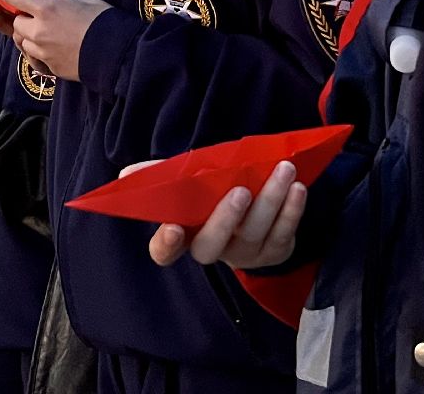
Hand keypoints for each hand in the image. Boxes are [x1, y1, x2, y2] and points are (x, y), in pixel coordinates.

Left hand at [0, 0, 109, 81]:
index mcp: (47, 8)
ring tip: (44, 31)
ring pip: (23, 42)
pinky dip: (38, 51)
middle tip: (34, 14)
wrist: (118, 55)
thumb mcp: (86, 1)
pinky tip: (52, 46)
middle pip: (16, 23)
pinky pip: (35, 57)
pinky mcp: (50, 67)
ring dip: (28, 36)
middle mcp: (39, 30)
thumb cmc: (105, 23)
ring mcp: (43, 51)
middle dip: (22, 18)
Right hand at [147, 160, 306, 268]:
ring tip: (284, 169)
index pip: (165, 251)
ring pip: (255, 234)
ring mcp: (245, 255)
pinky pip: (284, 234)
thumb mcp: (189, 184)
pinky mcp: (274, 251)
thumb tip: (125, 175)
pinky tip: (298, 188)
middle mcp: (213, 250)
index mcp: (185, 235)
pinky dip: (293, 210)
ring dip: (271, 201)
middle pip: (214, 245)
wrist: (256, 211)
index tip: (174, 227)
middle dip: (226, 218)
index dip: (166, 244)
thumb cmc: (213, 194)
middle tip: (240, 191)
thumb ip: (161, 177)